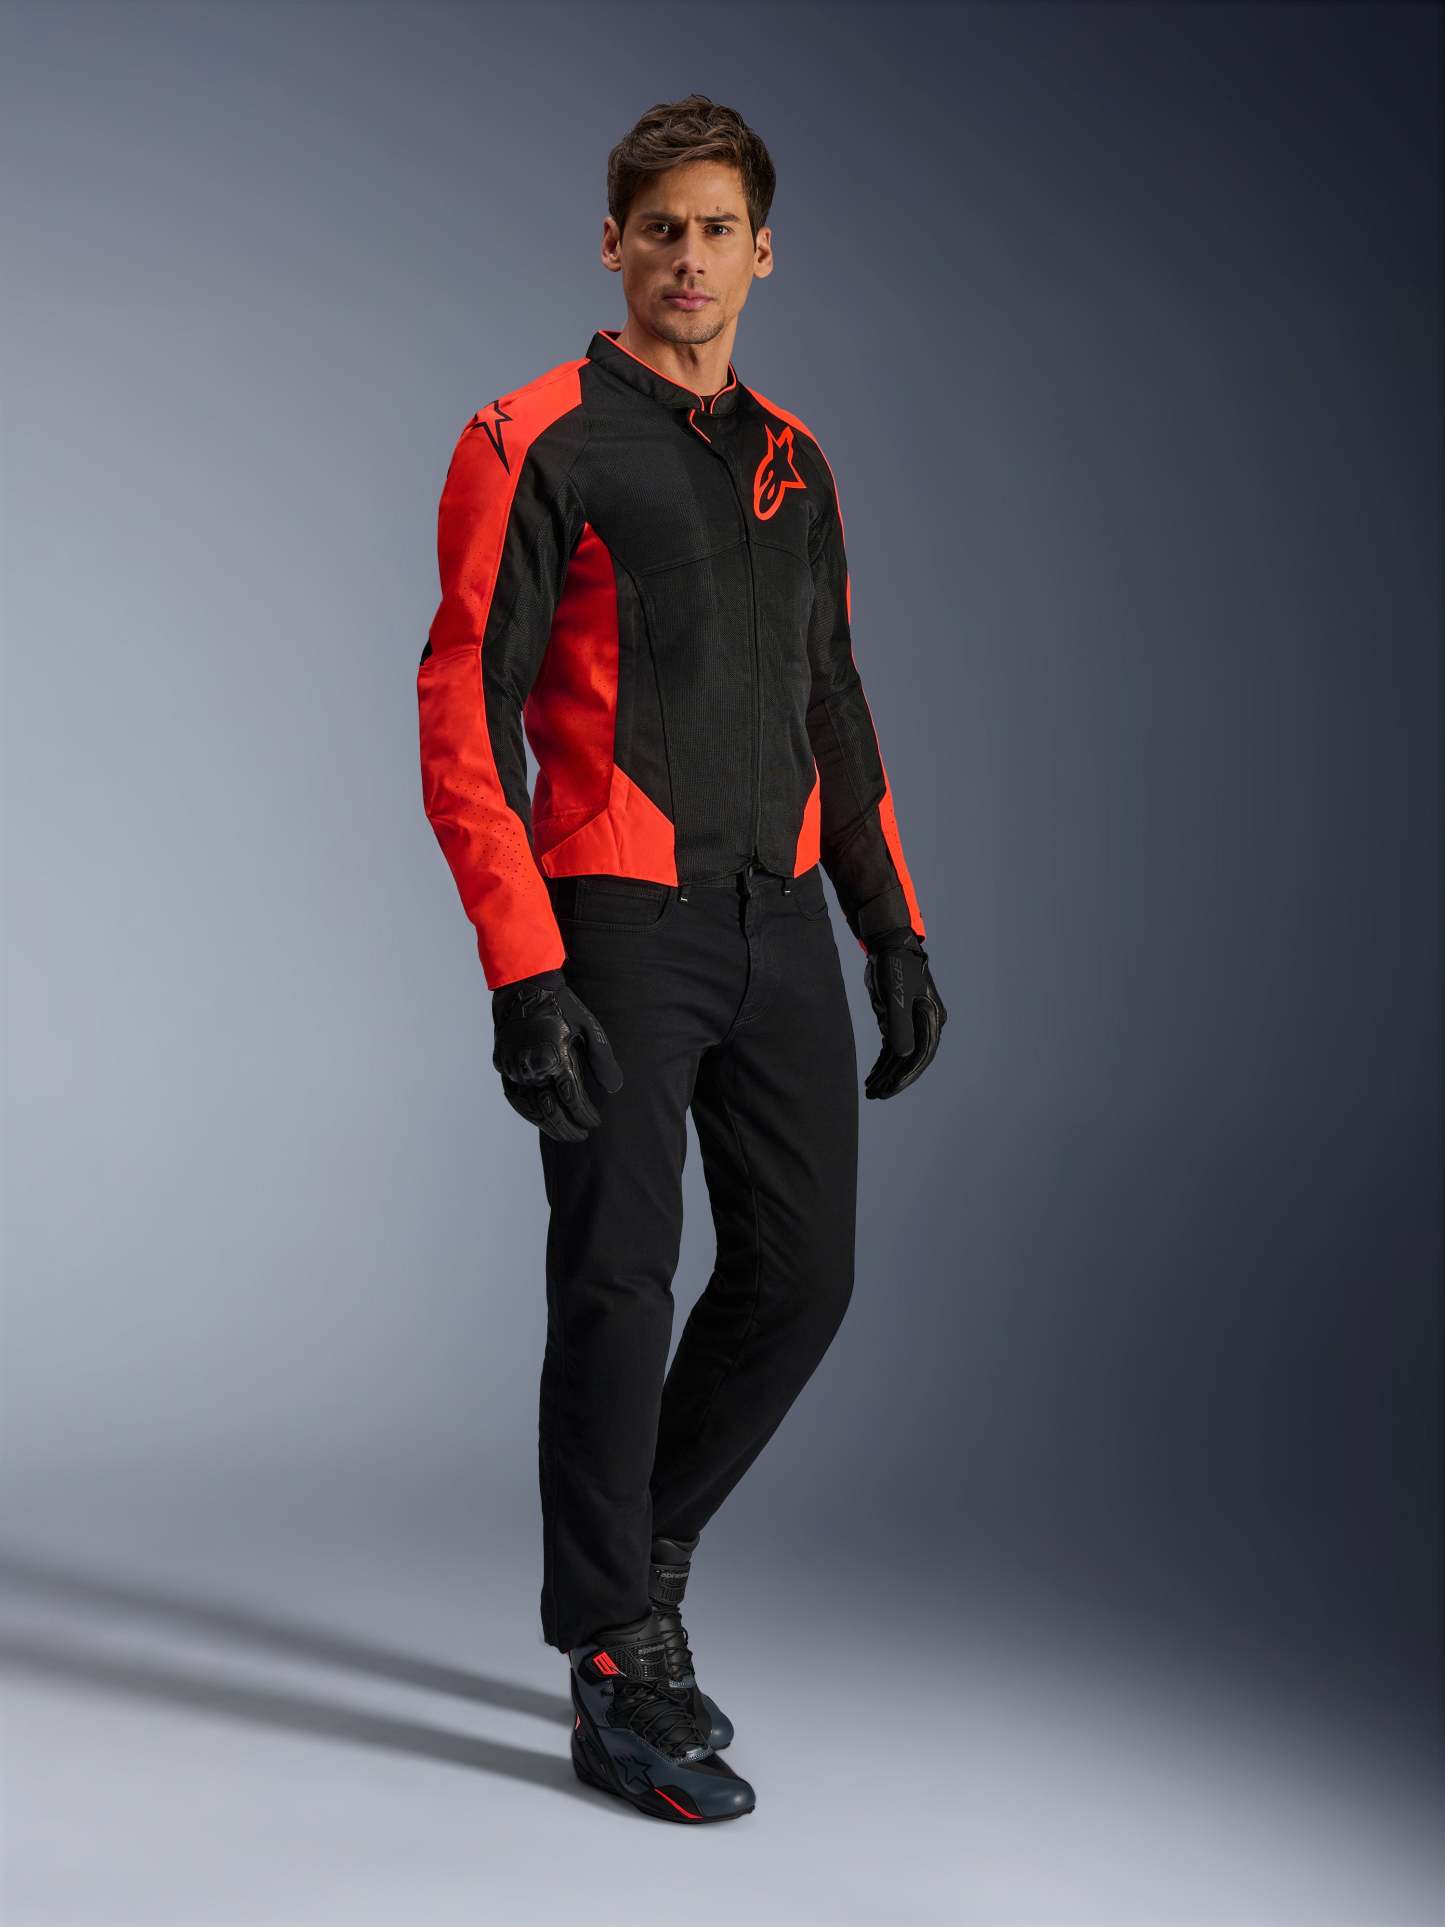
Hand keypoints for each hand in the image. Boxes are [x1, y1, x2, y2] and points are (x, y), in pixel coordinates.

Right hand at [491, 970, 622, 1140]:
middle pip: (551, 1111)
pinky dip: (528, 1112)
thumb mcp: (589, 1028)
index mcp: (555, 1058)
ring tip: (563, 1134)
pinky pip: (514, 1097)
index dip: (585, 1115)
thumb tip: (614, 1088)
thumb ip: (602, 1060)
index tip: (594, 1123)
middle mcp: (531, 1067)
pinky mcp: (503, 1065)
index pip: (572, 1100)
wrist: (525, 987)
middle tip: (581, 1135)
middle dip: (568, 1128)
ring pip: (531, 1109)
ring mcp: (514, 1068)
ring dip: (548, 1126)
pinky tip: (541, 1118)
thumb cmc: (562, 1006)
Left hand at [862, 931, 946, 1099]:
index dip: (905, 1075)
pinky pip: (893, 1047)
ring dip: (887, 1073)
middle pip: (911, 1059)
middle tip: (876, 1095)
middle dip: (894, 1079)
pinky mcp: (900, 1020)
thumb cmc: (893, 966)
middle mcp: (926, 1023)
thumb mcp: (895, 997)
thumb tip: (904, 1055)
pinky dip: (884, 1061)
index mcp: (931, 1019)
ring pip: (901, 1055)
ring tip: (871, 1091)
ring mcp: (914, 1023)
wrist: (888, 944)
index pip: (921, 1055)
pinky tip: (874, 1075)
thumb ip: (900, 1026)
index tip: (889, 1090)